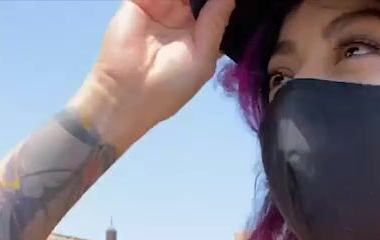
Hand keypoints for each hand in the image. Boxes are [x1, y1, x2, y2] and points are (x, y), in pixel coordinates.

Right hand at [77, 0, 236, 139]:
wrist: (129, 91)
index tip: (250, 0)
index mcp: (202, 34)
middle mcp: (184, 18)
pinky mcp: (142, 0)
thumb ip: (216, 22)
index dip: (226, 1)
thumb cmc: (173, 83)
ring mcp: (163, 7)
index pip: (218, 8)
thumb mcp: (203, 56)